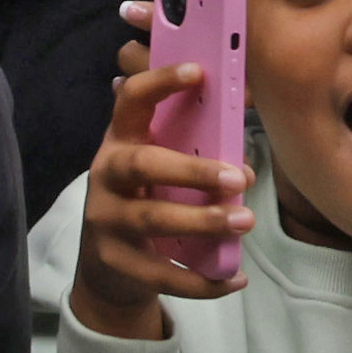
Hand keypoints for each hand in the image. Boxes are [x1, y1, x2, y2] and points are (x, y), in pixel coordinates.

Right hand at [65, 44, 249, 338]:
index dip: (160, 82)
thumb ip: (189, 151)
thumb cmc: (146, 200)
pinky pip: (163, 274)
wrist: (106, 267)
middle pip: (143, 164)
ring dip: (204, 221)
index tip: (198, 71)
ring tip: (245, 220)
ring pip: (153, 220)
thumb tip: (243, 148)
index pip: (131, 100)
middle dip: (193, 170)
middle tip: (239, 177)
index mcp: (120, 140)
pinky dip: (203, 281)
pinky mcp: (116, 263)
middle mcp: (106, 175)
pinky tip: (235, 278)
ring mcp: (106, 221)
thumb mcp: (156, 169)